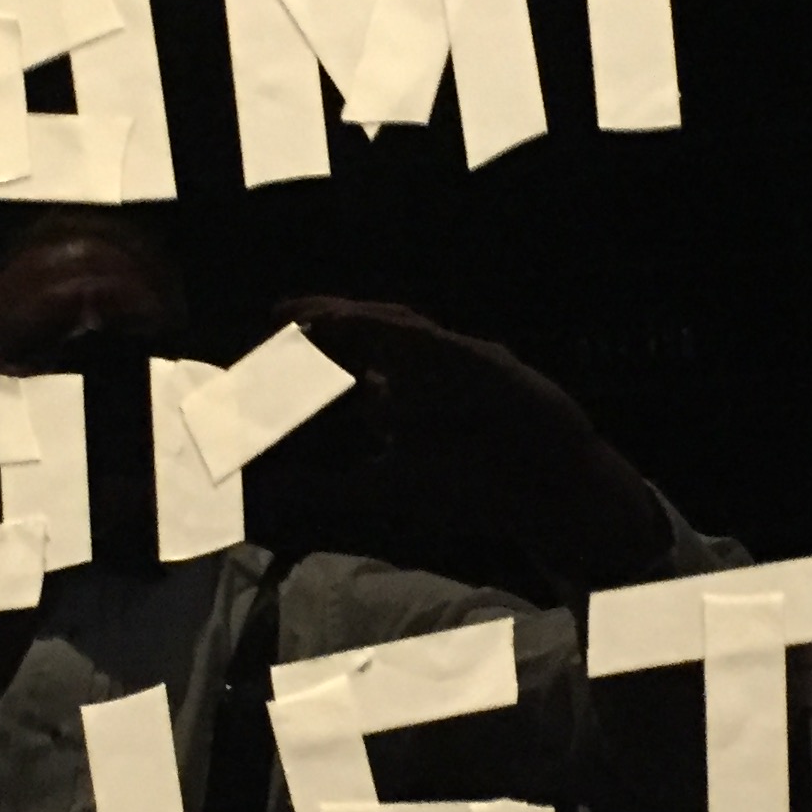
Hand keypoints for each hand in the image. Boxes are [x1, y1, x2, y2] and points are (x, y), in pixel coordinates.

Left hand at [279, 297, 669, 583]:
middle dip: (323, 321)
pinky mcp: (482, 360)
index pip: (346, 361)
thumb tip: (277, 490)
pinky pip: (435, 339)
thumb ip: (331, 487)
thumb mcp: (386, 488)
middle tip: (280, 316)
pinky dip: (397, 331)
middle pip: (365, 333)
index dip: (306, 352)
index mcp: (401, 395)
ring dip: (354, 317)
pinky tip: (375, 330)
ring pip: (397, 325)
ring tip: (311, 315)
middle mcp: (423, 371)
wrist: (546, 497)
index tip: (265, 350)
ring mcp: (455, 361)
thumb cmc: (474, 489)